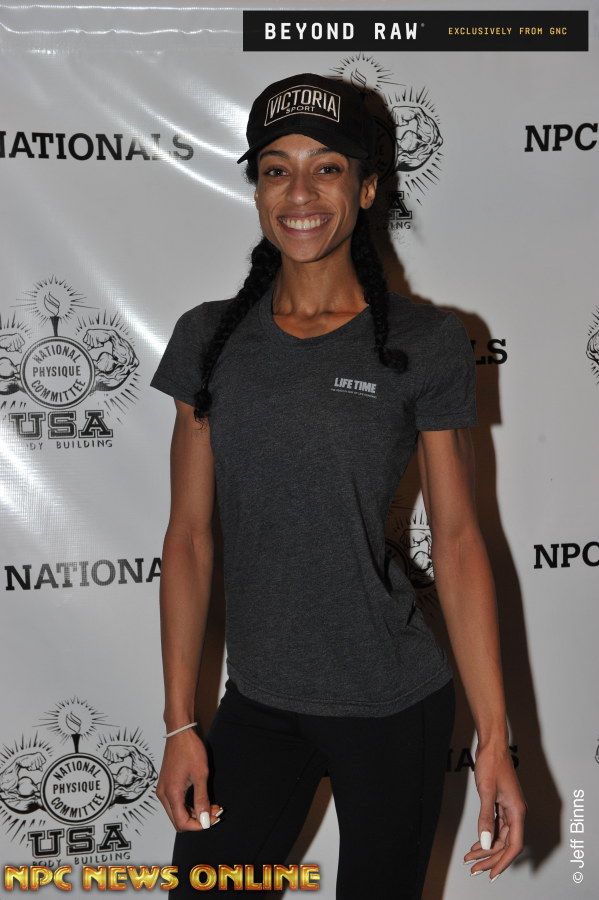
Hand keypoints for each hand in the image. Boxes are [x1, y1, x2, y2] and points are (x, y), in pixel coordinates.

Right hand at [155, 729, 223, 831]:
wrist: (179, 733)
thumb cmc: (190, 750)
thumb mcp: (201, 775)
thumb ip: (202, 799)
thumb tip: (204, 820)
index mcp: (171, 793)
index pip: (182, 823)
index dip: (198, 826)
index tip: (212, 819)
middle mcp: (163, 794)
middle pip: (178, 820)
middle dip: (197, 820)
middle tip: (214, 812)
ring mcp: (163, 789)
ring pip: (177, 812)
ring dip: (194, 813)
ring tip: (212, 806)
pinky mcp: (166, 785)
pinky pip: (176, 803)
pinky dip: (189, 805)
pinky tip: (203, 800)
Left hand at [463, 741, 526, 880]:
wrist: (491, 745)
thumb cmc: (492, 763)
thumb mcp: (486, 792)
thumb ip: (486, 818)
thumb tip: (486, 842)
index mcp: (517, 811)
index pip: (513, 845)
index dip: (503, 861)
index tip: (492, 874)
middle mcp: (516, 812)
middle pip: (506, 843)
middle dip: (490, 858)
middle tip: (474, 868)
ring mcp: (509, 808)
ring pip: (501, 836)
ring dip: (487, 848)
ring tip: (471, 859)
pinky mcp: (502, 803)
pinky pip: (497, 825)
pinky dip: (487, 835)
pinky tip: (477, 843)